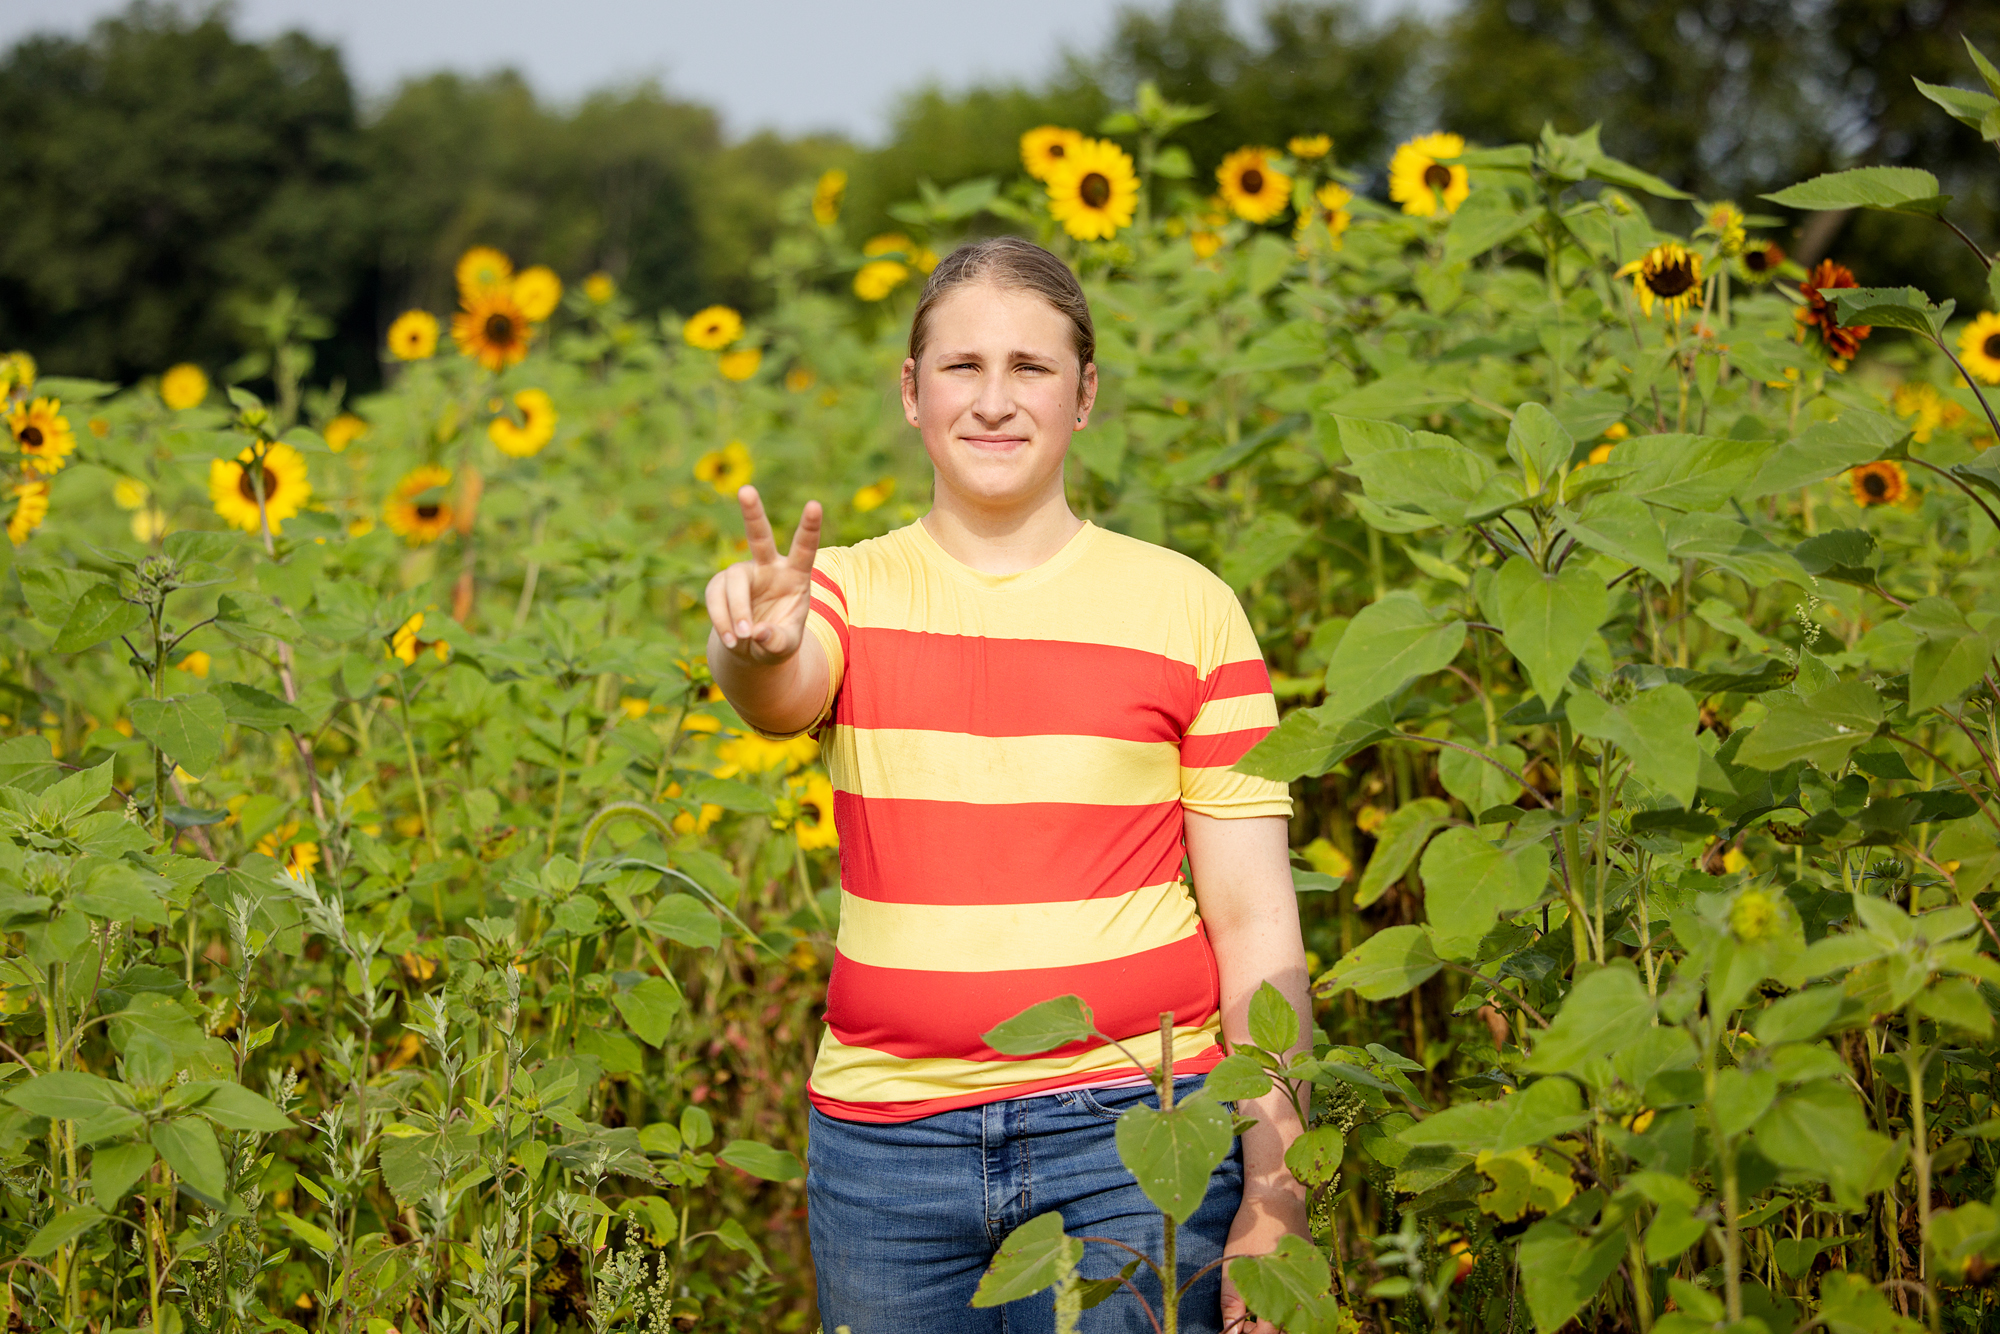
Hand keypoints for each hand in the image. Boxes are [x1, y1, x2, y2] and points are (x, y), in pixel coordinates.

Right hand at [704, 486, 821, 664]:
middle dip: (753, 513)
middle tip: (746, 490)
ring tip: (740, 639)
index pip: (804, 548)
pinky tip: (730, 639)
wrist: (752, 648)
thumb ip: (777, 641)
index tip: (814, 504)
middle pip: (760, 536)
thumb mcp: (785, 647)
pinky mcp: (721, 585)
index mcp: (796, 575)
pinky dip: (722, 620)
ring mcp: (743, 573)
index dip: (809, 528)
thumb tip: (758, 633)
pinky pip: (716, 597)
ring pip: (733, 580)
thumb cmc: (777, 641)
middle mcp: (769, 567)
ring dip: (736, 610)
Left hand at [1218, 1185, 1311, 1333]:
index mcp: (1283, 1295)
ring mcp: (1313, 1284)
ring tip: (1258, 1312)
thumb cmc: (1253, 1229)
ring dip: (1278, 1318)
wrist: (1278, 1198)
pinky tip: (1275, 1296)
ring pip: (1298, 1316)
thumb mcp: (1234, 1265)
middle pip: (1287, 1330)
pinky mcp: (1315, 1274)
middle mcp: (1304, 1295)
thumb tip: (1230, 1333)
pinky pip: (1306, 1299)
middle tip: (1246, 1324)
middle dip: (1265, 1330)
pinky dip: (1291, 1304)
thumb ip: (1232, 1302)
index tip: (1236, 1330)